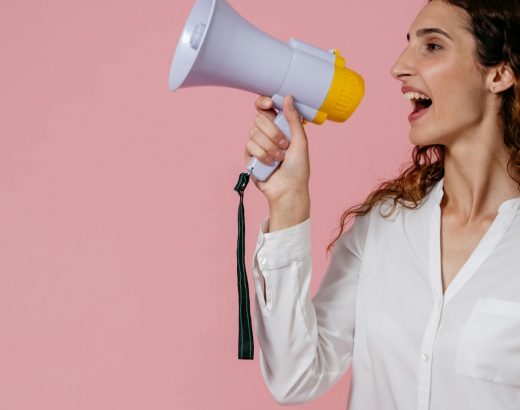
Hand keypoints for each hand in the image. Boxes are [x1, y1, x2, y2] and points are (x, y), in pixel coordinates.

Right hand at [244, 95, 310, 229]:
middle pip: (259, 118)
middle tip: (284, 144)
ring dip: (269, 147)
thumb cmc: (299, 168)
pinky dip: (262, 155)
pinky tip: (270, 163)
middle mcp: (267, 132)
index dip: (264, 102)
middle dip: (273, 132)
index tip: (269, 104)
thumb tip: (288, 97)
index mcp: (280, 126)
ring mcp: (257, 144)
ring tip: (279, 158)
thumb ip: (293, 119)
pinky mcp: (250, 156)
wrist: (289, 189)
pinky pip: (249, 145)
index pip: (265, 107)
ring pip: (254, 132)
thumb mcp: (301, 141)